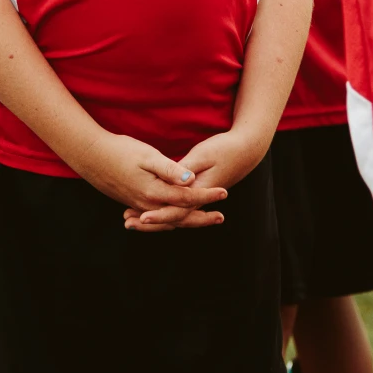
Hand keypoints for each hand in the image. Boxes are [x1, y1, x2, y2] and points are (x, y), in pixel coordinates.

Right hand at [66, 131, 226, 219]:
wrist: (91, 156)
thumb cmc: (121, 150)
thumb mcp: (148, 155)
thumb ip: (170, 169)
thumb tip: (192, 181)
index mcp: (154, 191)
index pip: (188, 198)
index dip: (207, 195)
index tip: (224, 193)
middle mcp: (148, 204)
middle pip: (181, 217)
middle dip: (202, 217)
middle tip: (221, 217)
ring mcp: (139, 206)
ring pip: (168, 220)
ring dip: (188, 220)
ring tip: (204, 218)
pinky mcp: (133, 204)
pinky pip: (156, 219)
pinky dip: (170, 221)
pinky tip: (175, 218)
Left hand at [126, 126, 266, 231]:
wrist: (245, 151)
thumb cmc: (224, 149)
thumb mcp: (204, 154)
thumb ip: (187, 168)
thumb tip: (174, 181)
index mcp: (200, 191)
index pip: (177, 210)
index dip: (158, 215)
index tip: (140, 217)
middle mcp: (198, 199)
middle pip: (172, 218)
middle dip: (150, 222)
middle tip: (127, 222)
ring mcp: (198, 198)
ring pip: (173, 215)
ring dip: (153, 218)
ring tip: (130, 219)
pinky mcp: (196, 193)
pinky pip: (177, 208)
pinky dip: (161, 211)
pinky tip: (146, 208)